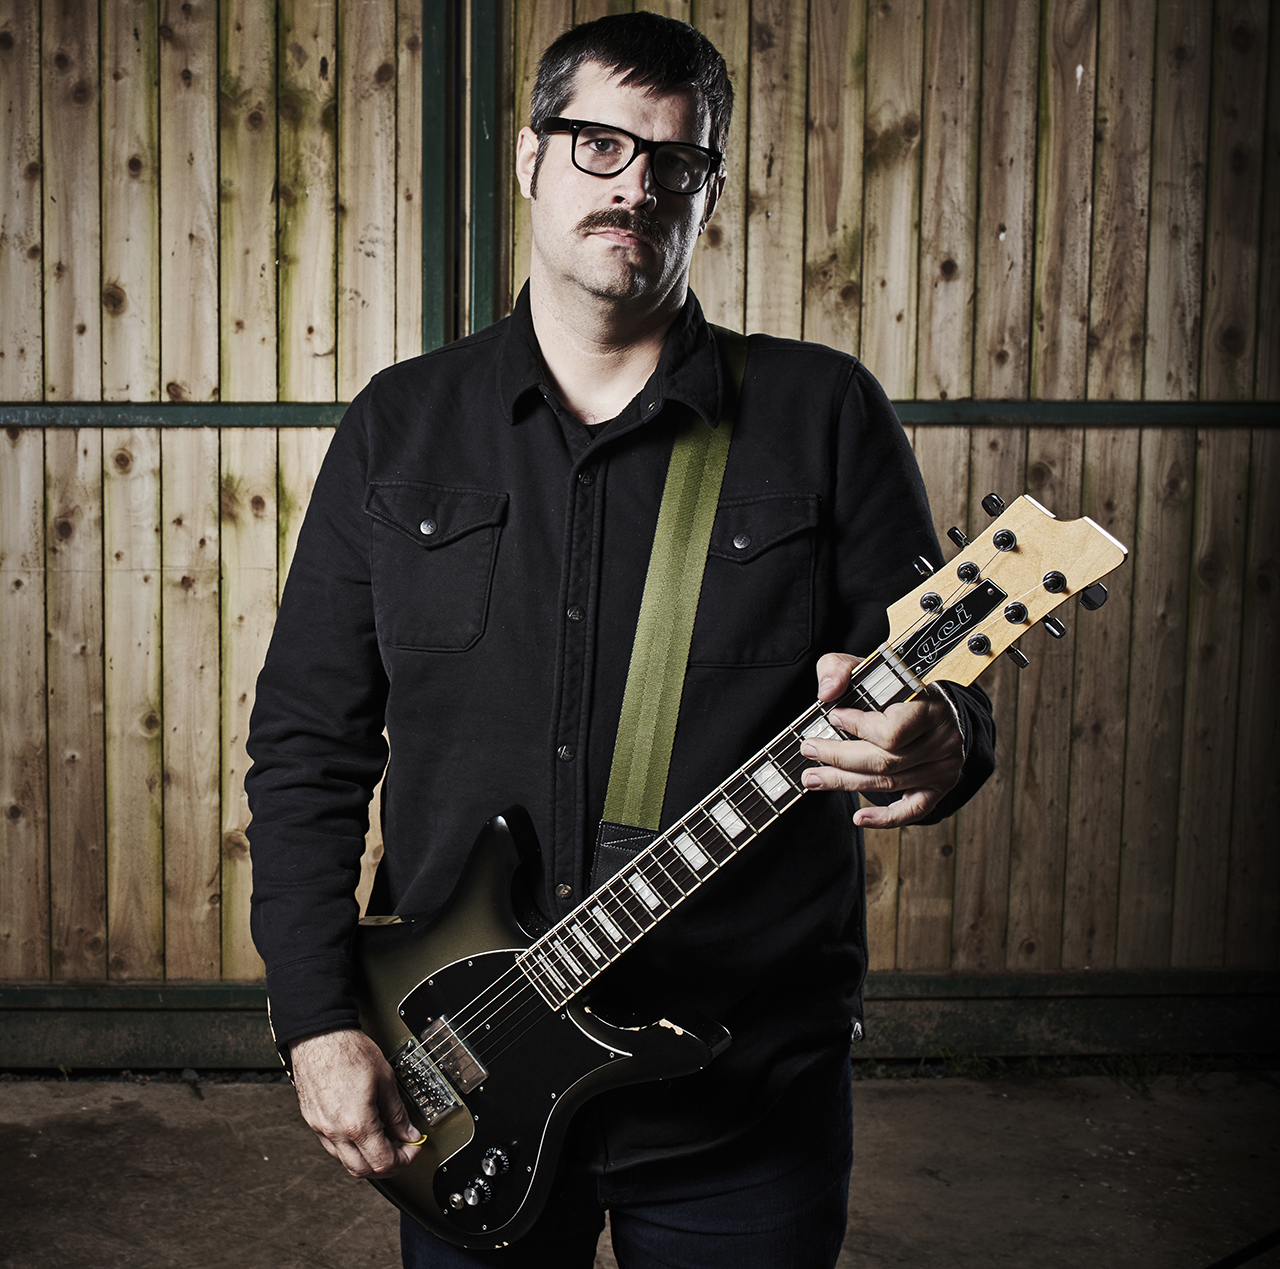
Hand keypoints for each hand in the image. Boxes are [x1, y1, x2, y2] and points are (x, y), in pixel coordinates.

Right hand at [289, 1027, 424, 1178]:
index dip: (404, 1160)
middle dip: (387, 1167)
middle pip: (363, 1170)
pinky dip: (350, 1148)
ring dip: (367, 1160)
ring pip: (345, 1162)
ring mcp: (320, 1129)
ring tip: (384, 1142)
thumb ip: (397, 1112)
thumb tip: (408, 1133)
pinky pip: (332, 1148)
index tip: (412, 1148)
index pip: (383, 1162)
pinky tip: (362, 1134)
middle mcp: (335, 1132)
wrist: (319, 1036)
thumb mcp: (385, 1079)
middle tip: (402, 1153)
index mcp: (356, 1123)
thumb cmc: (348, 1050)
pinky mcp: (312, 1121)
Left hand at [799, 652, 964, 828]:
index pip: (894, 729)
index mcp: (930, 705)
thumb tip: (826, 693)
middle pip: (886, 760)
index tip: (832, 717)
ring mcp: (945, 766)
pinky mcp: (940, 786)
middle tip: (808, 750)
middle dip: (839, 758)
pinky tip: (859, 818)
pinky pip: (913, 810)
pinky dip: (885, 818)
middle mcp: (944, 738)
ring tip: (813, 778)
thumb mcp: (866, 665)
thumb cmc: (894, 685)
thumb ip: (840, 669)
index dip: (858, 727)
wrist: (932, 703)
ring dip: (846, 782)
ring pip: (890, 782)